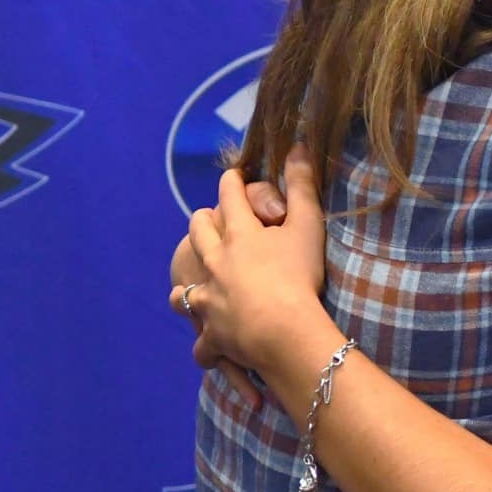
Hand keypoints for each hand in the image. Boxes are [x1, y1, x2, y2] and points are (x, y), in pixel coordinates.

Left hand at [170, 159, 295, 402]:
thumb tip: (296, 146)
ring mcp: (208, 298)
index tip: (234, 175)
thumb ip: (301, 186)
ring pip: (184, 288)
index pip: (230, 195)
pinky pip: (201, 342)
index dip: (232, 181)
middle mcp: (215, 262)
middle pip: (198, 233)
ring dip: (188, 285)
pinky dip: (205, 344)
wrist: (283, 330)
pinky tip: (208, 345)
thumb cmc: (298, 276)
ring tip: (194, 287)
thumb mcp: (307, 226)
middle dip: (202, 223)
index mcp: (238, 234)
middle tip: (209, 221)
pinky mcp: (211, 332)